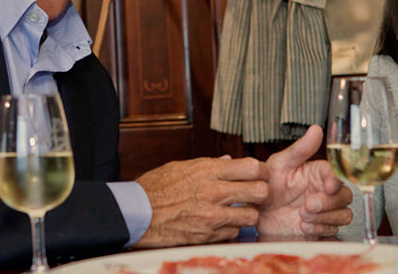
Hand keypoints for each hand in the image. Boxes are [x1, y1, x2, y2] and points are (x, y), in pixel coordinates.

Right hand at [133, 157, 269, 247]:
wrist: (136, 214)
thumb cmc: (155, 189)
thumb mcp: (182, 167)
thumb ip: (210, 165)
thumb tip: (229, 161)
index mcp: (209, 170)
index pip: (253, 166)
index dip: (261, 171)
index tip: (259, 174)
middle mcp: (215, 192)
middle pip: (260, 191)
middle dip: (261, 192)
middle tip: (255, 194)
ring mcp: (213, 216)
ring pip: (252, 216)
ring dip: (248, 214)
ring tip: (239, 211)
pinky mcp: (208, 235)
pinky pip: (234, 233)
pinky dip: (231, 229)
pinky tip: (222, 224)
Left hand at [258, 125, 352, 236]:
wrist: (257, 215)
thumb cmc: (267, 186)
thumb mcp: (280, 164)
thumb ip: (300, 149)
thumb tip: (316, 129)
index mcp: (318, 173)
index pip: (337, 174)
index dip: (336, 180)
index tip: (328, 187)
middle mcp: (324, 191)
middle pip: (345, 196)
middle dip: (329, 203)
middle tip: (308, 206)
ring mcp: (325, 211)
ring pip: (343, 214)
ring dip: (325, 218)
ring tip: (302, 217)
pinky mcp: (321, 228)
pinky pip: (333, 231)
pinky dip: (319, 230)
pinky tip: (303, 226)